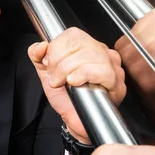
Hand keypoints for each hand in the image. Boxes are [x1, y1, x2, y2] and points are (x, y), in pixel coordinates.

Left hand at [29, 27, 125, 143]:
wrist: (74, 120)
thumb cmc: (66, 97)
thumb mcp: (46, 72)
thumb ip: (37, 55)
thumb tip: (40, 46)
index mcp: (86, 46)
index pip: (73, 34)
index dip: (57, 49)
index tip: (50, 65)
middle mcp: (102, 53)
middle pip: (80, 43)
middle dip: (60, 61)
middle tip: (56, 77)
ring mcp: (112, 67)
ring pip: (90, 55)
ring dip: (69, 70)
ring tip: (65, 83)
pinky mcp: (117, 83)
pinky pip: (101, 70)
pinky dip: (84, 75)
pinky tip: (75, 83)